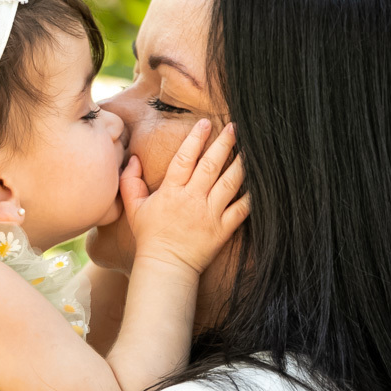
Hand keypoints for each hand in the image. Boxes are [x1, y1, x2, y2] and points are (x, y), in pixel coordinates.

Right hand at [119, 118, 249, 274]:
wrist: (166, 267)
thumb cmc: (150, 237)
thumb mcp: (134, 208)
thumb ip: (130, 182)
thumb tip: (134, 159)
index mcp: (172, 192)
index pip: (185, 158)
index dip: (195, 139)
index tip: (205, 123)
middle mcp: (193, 199)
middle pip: (211, 165)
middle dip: (224, 143)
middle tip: (234, 127)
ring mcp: (210, 214)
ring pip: (230, 183)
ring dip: (241, 164)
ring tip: (251, 148)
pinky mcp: (223, 229)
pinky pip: (241, 209)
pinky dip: (252, 195)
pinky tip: (260, 182)